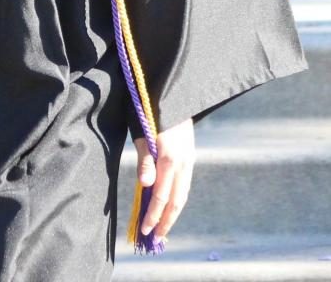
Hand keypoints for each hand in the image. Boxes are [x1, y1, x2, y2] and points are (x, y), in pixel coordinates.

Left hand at [134, 118, 194, 244]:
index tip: (144, 230)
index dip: (152, 215)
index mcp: (169, 158)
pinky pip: (184, 184)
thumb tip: (145, 185)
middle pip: (175, 201)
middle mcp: (183, 162)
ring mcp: (189, 160)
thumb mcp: (142, 133)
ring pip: (182, 194)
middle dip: (165, 221)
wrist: (174, 93)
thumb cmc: (149, 110)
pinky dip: (177, 199)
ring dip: (172, 213)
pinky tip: (169, 206)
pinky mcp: (189, 157)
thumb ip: (145, 160)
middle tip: (154, 238)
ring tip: (162, 228)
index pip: (160, 195)